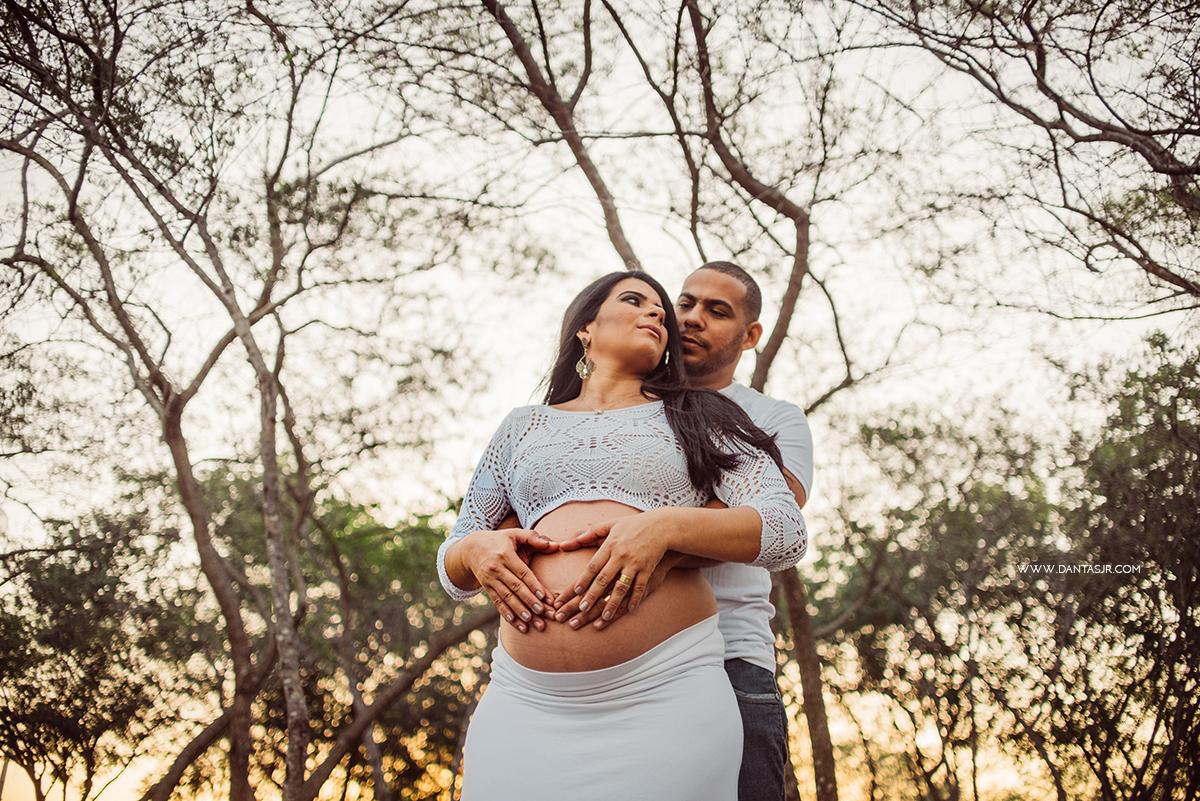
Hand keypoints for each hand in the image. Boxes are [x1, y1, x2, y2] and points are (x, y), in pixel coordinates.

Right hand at [449, 529, 557, 632]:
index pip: (522, 573)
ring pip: (506, 598)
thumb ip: (534, 538)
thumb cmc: (500, 540)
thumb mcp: (514, 534)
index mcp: (505, 555)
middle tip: (543, 613)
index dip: (533, 585)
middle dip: (529, 602)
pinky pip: (497, 603)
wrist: (472, 548)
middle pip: (515, 588)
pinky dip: (507, 614)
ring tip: (532, 622)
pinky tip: (516, 624)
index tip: (544, 597)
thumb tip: (554, 545)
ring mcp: (490, 580)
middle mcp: (496, 568)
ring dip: (519, 611)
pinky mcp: (486, 588)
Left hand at [554, 508, 675, 625]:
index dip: (584, 579)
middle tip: (582, 609)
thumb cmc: (633, 525)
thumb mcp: (610, 524)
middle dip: (592, 595)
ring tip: (604, 616)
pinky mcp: (648, 569)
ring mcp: (635, 563)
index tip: (576, 592)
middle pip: (604, 579)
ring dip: (613, 602)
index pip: (593, 565)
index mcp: (610, 545)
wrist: (661, 525)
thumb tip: (566, 542)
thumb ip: (588, 534)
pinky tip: (630, 610)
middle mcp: (621, 555)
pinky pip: (640, 587)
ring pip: (621, 586)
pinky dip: (635, 598)